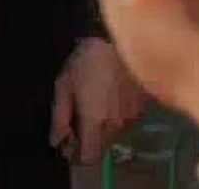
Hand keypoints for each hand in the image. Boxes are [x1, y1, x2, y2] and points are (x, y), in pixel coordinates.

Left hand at [50, 37, 148, 165]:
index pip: (89, 157)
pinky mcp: (143, 108)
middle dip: (87, 138)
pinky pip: (125, 121)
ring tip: (95, 98)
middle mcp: (116, 125)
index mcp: (95, 121)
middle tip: (78, 114)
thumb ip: (60, 117)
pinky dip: (116, 115)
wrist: (121, 40)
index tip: (69, 141)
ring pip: (113, 134)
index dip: (76, 155)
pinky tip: (111, 93)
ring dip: (102, 126)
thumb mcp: (64, 85)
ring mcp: (132, 118)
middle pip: (100, 147)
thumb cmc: (87, 60)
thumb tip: (55, 141)